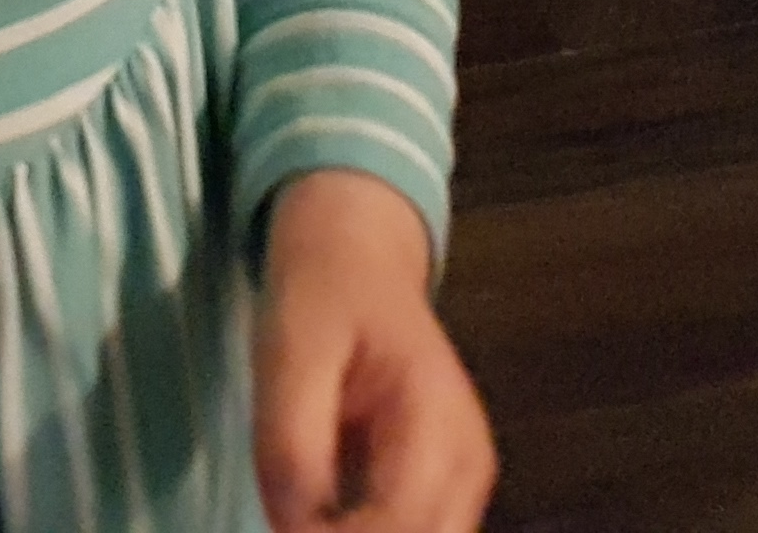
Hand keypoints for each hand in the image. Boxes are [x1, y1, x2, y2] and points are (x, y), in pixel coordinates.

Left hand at [256, 173, 493, 530]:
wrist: (357, 253)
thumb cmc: (323, 294)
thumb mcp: (288, 353)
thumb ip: (291, 445)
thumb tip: (292, 530)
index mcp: (438, 421)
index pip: (403, 524)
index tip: (287, 529)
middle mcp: (469, 462)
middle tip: (291, 524)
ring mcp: (465, 478)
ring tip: (304, 517)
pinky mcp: (445, 485)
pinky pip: (416, 531)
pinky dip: (370, 529)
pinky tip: (322, 518)